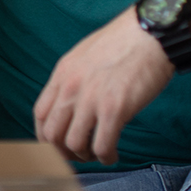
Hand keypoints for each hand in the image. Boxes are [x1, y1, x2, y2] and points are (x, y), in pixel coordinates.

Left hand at [33, 8, 173, 163]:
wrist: (150, 33)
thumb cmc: (124, 43)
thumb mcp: (84, 56)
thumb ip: (73, 79)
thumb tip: (72, 102)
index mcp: (62, 74)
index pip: (40, 114)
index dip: (46, 135)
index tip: (58, 144)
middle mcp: (71, 88)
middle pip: (51, 134)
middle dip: (63, 152)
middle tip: (79, 155)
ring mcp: (91, 99)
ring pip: (74, 144)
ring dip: (85, 156)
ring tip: (98, 154)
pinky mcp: (115, 109)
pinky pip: (102, 146)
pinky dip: (105, 156)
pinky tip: (113, 154)